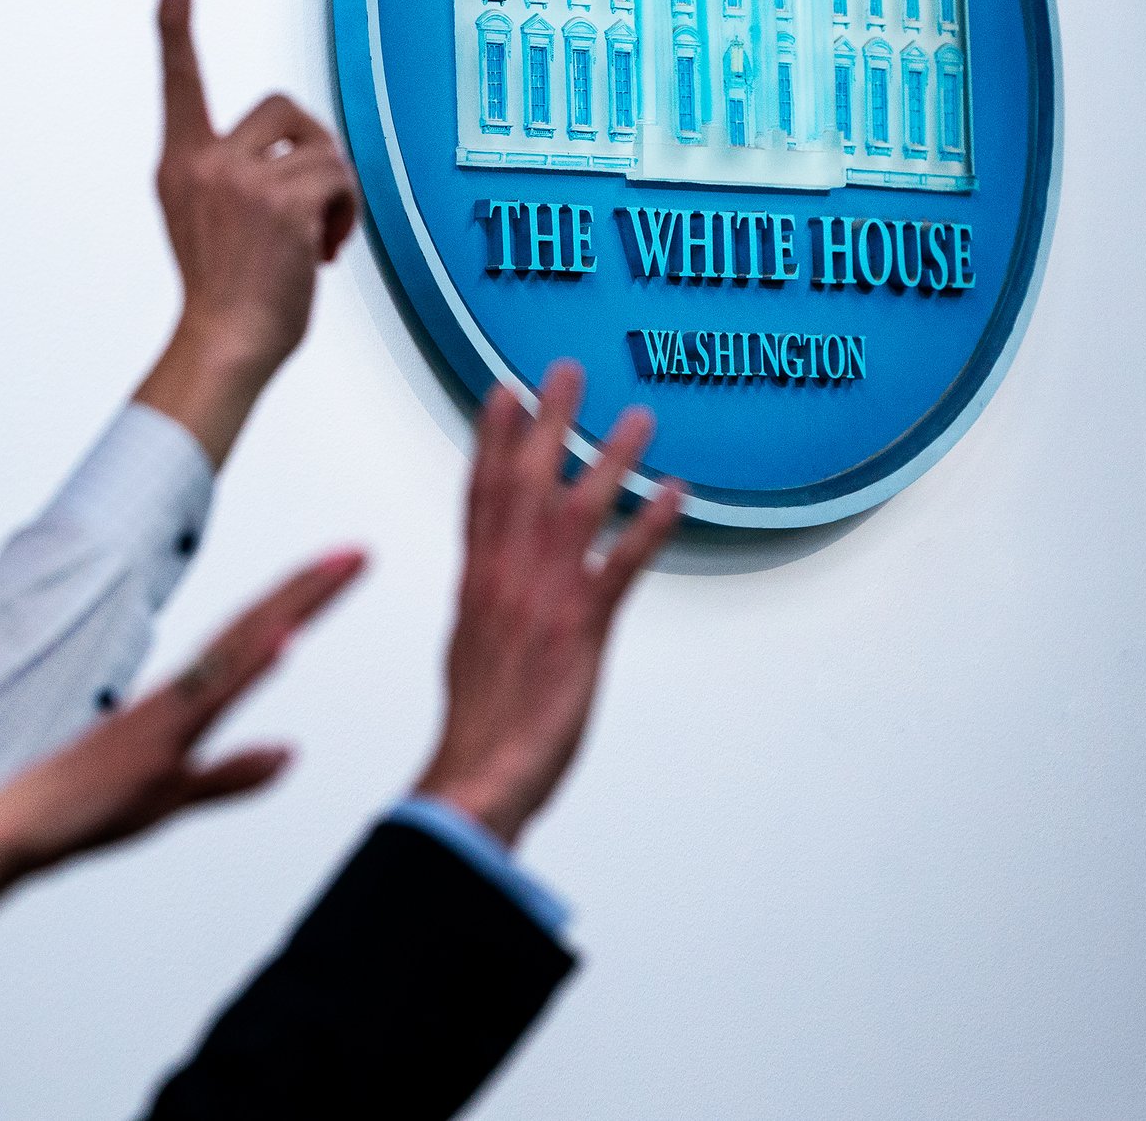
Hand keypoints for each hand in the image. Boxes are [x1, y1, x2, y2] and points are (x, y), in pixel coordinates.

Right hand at [0, 548, 365, 873]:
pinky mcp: (149, 743)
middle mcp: (177, 695)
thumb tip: (291, 754)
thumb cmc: (82, 814)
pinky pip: (205, 700)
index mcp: (184, 703)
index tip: (342, 571)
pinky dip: (246, 667)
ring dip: (286, 608)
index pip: (254, 639)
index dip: (299, 603)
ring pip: (236, 649)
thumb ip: (233, 774)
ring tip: (332, 573)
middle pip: (253, 627)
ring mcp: (163, 714)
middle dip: (308, 588)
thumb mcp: (175, 797)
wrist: (10, 835)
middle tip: (359, 552)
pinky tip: (283, 641)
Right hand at [133, 0, 358, 464]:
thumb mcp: (209, 221)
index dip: (176, 26)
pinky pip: (340, 181)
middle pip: (283, 106)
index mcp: (179, 166)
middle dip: (311, 144)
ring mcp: (243, 181)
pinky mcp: (283, 203)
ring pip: (321, 147)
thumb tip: (303, 154)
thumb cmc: (227, 295)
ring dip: (334, 190)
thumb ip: (235, 177)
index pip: (178, 83)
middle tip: (316, 197)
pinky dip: (345, 215)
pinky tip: (324, 252)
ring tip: (319, 237)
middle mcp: (205, 163)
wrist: (224, 345)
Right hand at [414, 361, 683, 846]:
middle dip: (548, 419)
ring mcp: (545, 596)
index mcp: (476, 580)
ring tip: (639, 416)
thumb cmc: (479, 724)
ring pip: (580, 507)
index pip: (481, 491)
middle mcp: (506, 575)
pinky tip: (675, 493)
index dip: (492, 437)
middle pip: (525, 478)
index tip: (504, 391)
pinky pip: (621, 563)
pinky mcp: (583, 628)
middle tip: (567, 370)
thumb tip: (493, 579)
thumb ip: (487, 600)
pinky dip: (650, 524)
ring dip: (611, 457)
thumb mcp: (470, 645)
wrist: (480, 774)